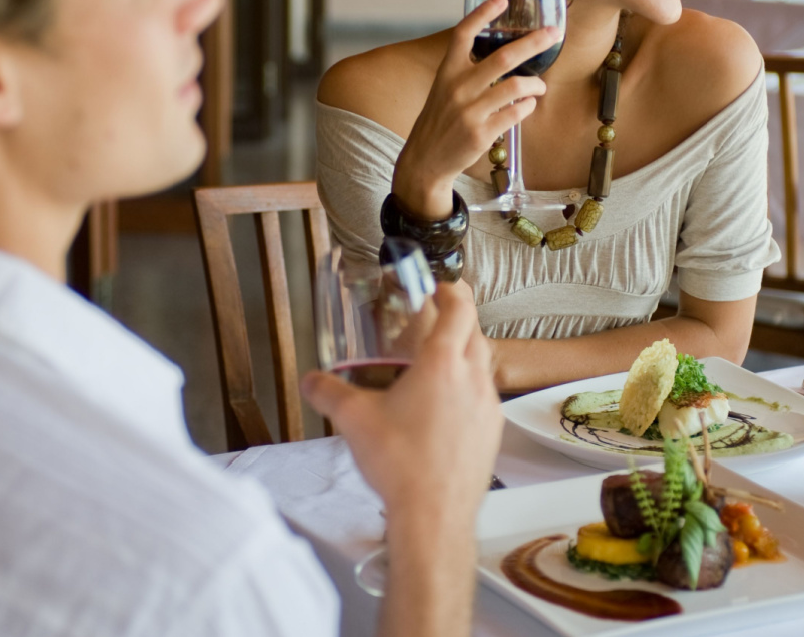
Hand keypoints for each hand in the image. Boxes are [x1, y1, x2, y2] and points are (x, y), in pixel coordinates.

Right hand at [302, 283, 502, 528]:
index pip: (460, 307)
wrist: (434, 516)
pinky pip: (484, 399)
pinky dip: (468, 392)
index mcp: (443, 363)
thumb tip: (311, 381)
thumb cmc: (401, 464)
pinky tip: (444, 411)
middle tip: (436, 321)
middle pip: (476, 332)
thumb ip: (328, 392)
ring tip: (436, 367)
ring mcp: (488, 408)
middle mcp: (473, 380)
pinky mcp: (491, 435)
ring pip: (483, 366)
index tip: (440, 286)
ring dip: (465, 357)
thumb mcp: (353, 420)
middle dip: (458, 320)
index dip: (451, 290)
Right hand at [392, 0, 561, 218]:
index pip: (463, 33)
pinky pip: (516, 113)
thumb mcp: (444, 88)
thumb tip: (502, 53)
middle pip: (503, 57)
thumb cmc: (440, 119)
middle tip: (554, 33)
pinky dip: (527, 106)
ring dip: (535, 84)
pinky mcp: (481, 133)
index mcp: (447, 71)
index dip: (483, 14)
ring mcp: (470, 111)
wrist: (425, 159)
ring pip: (516, 87)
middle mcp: (458, 87)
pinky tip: (528, 105)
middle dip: (534, 42)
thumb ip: (466, 70)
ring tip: (540, 86)